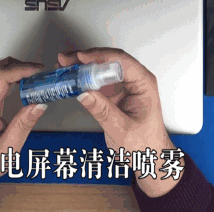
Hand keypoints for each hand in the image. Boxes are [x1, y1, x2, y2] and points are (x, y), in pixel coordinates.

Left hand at [0, 57, 47, 210]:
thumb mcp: (7, 146)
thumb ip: (23, 124)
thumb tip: (40, 105)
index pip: (2, 76)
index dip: (22, 70)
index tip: (39, 71)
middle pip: (1, 68)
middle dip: (24, 66)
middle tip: (43, 75)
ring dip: (19, 69)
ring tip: (37, 79)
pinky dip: (13, 74)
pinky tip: (25, 82)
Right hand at [58, 48, 183, 197]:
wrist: (149, 157)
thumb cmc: (145, 144)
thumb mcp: (122, 129)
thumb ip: (103, 111)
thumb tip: (84, 93)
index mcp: (143, 84)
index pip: (122, 62)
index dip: (100, 56)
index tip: (82, 58)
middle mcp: (134, 80)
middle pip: (109, 60)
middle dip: (87, 58)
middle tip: (67, 60)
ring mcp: (123, 85)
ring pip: (101, 67)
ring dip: (82, 65)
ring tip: (64, 65)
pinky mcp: (113, 92)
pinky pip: (96, 79)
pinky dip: (82, 76)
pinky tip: (70, 76)